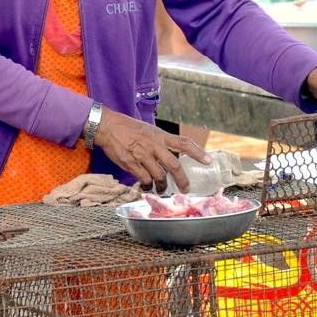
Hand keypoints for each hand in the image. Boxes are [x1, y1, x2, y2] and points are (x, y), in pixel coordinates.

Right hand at [92, 109, 209, 192]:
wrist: (107, 127)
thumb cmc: (129, 128)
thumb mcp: (149, 131)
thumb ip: (161, 142)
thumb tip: (173, 155)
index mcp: (160, 136)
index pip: (183, 143)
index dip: (198, 152)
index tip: (209, 161)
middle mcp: (153, 145)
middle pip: (174, 165)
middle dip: (182, 180)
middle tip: (185, 188)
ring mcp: (142, 155)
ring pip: (159, 176)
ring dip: (163, 186)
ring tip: (163, 189)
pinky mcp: (131, 164)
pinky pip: (144, 179)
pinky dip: (147, 186)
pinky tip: (146, 187)